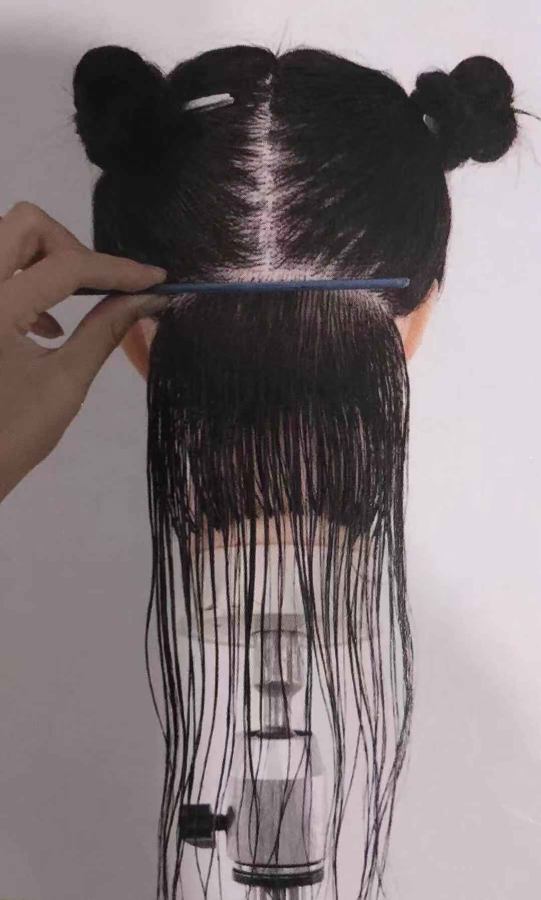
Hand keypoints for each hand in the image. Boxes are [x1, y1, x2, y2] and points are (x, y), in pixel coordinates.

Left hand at [0, 201, 167, 502]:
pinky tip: (47, 326)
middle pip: (26, 225)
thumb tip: (145, 299)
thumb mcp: (65, 384)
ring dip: (48, 262)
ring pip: (9, 238)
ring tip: (73, 310)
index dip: (118, 270)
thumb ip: (105, 331)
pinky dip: (27, 282)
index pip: (66, 267)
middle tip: (102, 286)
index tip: (155, 279)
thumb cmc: (8, 439)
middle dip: (72, 248)